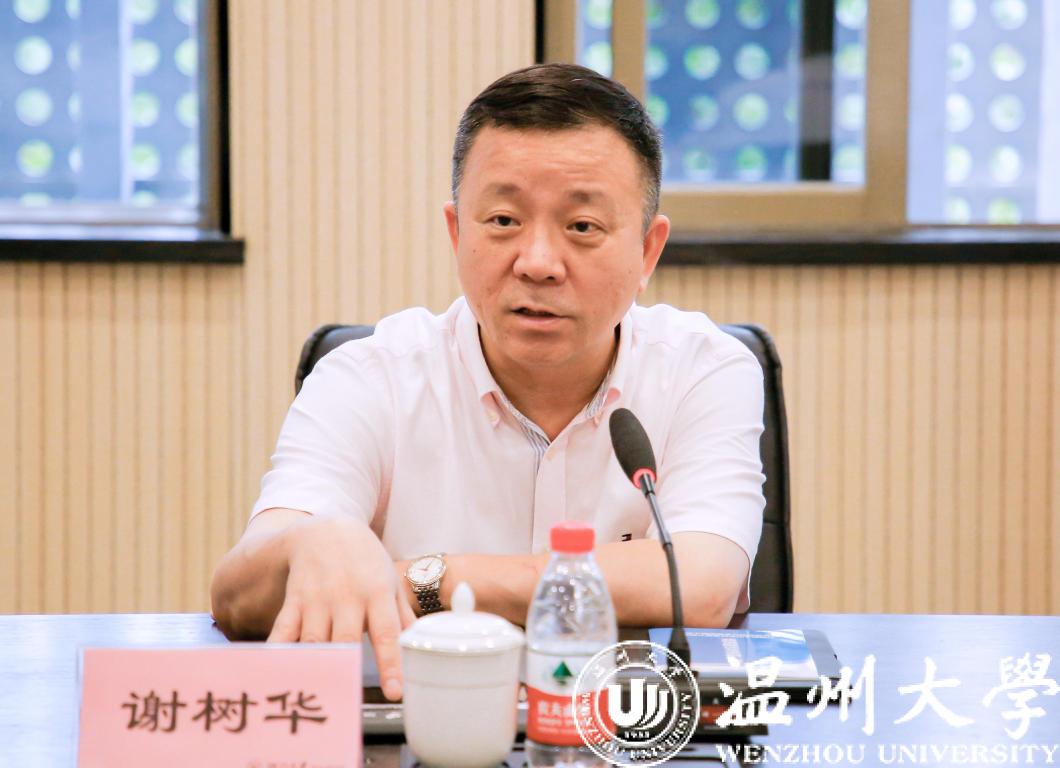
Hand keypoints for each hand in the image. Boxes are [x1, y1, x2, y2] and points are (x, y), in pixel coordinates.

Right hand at [265, 515, 416, 700]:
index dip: (391, 664)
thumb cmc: (364, 561)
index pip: (387, 634)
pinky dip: (279, 650)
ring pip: (315, 639)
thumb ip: (403, 617)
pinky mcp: (295, 601)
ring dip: (315, 665)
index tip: (395, 692)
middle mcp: (347, 598)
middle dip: (348, 669)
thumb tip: (420, 646)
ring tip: (316, 692)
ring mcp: (319, 599)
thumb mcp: (389, 582)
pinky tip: (276, 669)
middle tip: (350, 700)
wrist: (326, 530)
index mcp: (377, 594)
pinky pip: (285, 629)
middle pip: (346, 639)